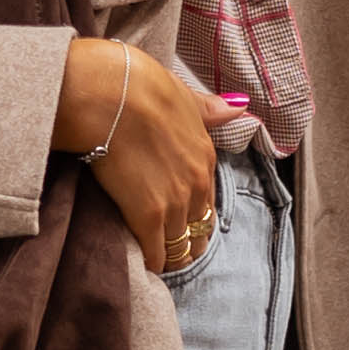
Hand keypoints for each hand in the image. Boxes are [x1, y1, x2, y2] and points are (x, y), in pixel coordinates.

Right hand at [57, 35, 233, 275]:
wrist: (110, 94)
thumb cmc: (138, 85)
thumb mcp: (182, 93)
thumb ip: (208, 108)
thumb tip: (239, 105)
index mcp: (205, 154)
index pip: (208, 198)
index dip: (196, 213)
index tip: (184, 222)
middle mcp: (196, 182)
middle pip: (199, 227)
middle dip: (188, 239)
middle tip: (172, 249)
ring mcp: (174, 202)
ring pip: (181, 245)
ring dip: (171, 254)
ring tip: (159, 262)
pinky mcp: (147, 215)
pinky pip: (156, 253)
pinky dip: (150, 260)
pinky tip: (142, 264)